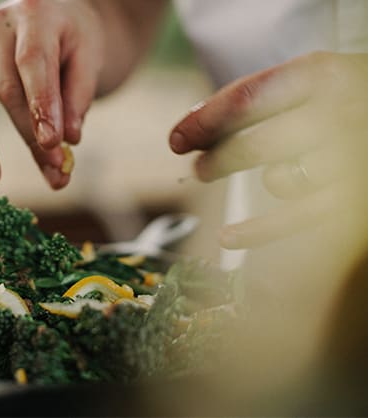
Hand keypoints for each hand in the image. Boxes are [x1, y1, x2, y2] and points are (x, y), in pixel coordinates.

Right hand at [0, 0, 105, 188]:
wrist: (54, 15)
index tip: (54, 144)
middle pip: (6, 87)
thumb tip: (68, 140)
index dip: (42, 105)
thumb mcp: (89, 56)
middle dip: (29, 135)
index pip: (33, 63)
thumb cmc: (73, 39)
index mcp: (33, 14)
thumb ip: (78, 97)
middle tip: (53, 172)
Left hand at [169, 52, 367, 248]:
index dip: (203, 122)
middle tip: (199, 169)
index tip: (178, 138)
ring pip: (279, 181)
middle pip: (255, 145)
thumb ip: (262, 95)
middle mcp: (337, 114)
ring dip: (264, 182)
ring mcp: (348, 159)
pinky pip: (296, 220)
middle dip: (217, 159)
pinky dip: (258, 231)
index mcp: (323, 76)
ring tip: (271, 177)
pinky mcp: (352, 200)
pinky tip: (229, 235)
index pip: (245, 100)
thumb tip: (193, 123)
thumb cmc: (350, 100)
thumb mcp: (316, 79)